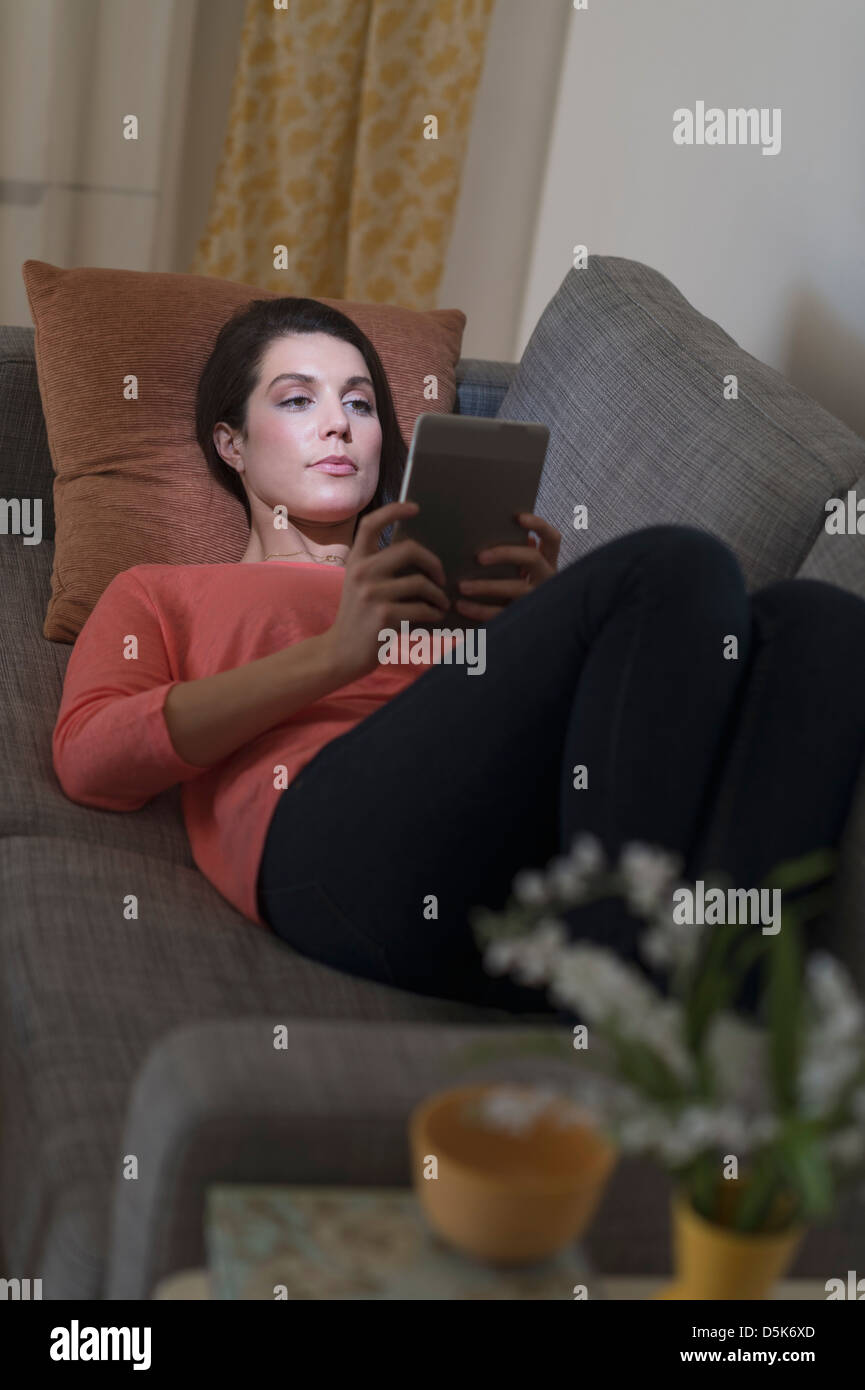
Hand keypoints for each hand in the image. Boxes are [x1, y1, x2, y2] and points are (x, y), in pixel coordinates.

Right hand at [320, 501, 449, 683]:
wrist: (341, 652)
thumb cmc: (358, 617)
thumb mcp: (360, 585)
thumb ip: (380, 567)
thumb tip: (420, 554)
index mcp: (356, 560)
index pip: (371, 524)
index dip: (394, 510)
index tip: (416, 508)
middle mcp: (362, 572)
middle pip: (409, 549)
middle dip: (433, 562)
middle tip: (441, 577)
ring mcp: (372, 594)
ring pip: (421, 583)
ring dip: (438, 595)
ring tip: (441, 603)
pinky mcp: (384, 616)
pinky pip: (422, 608)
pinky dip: (434, 613)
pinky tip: (436, 616)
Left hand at [455, 512, 561, 620]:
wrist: (536, 632)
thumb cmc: (522, 590)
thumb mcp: (526, 572)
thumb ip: (520, 553)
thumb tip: (511, 537)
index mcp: (549, 563)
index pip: (552, 539)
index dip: (538, 525)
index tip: (518, 517)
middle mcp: (548, 578)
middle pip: (531, 558)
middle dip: (505, 554)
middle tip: (479, 557)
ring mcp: (538, 599)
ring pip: (515, 588)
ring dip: (486, 586)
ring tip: (462, 586)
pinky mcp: (525, 618)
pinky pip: (502, 613)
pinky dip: (479, 610)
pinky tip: (461, 606)